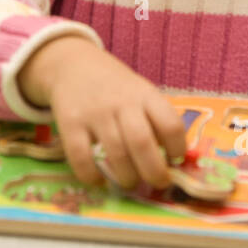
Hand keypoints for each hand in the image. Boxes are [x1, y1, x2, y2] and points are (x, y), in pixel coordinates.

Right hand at [17, 36, 185, 187]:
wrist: (73, 64)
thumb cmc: (114, 86)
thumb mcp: (140, 91)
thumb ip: (155, 119)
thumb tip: (172, 159)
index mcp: (144, 95)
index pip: (170, 123)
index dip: (178, 147)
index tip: (175, 160)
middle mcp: (121, 103)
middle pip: (142, 142)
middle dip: (154, 171)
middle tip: (157, 183)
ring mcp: (94, 113)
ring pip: (115, 154)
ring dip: (127, 177)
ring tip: (130, 182)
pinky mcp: (70, 124)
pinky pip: (81, 157)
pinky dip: (92, 176)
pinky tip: (100, 181)